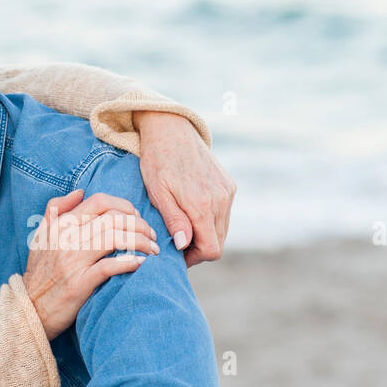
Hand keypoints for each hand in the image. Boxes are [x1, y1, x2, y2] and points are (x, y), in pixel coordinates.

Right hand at [24, 189, 159, 338]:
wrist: (29, 308)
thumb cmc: (39, 273)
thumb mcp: (41, 237)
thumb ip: (55, 210)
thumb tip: (79, 191)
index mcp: (61, 225)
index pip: (100, 202)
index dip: (125, 205)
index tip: (137, 217)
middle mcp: (67, 239)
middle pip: (113, 218)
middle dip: (139, 224)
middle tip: (151, 235)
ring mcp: (73, 261)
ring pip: (115, 238)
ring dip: (140, 241)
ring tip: (152, 249)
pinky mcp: (79, 283)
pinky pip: (109, 266)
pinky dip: (130, 263)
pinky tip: (141, 264)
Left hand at [133, 110, 235, 266]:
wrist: (170, 128)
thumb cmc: (157, 160)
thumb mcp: (158, 192)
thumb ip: (174, 220)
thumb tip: (185, 245)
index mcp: (202, 205)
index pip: (211, 249)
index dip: (195, 258)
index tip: (177, 254)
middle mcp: (221, 199)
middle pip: (219, 242)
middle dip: (199, 247)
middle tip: (177, 241)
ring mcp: (227, 191)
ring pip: (222, 228)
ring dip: (205, 233)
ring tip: (182, 225)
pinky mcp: (229, 184)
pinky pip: (224, 212)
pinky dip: (211, 218)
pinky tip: (192, 210)